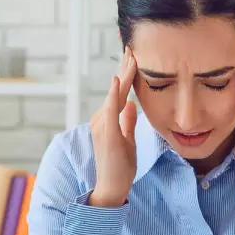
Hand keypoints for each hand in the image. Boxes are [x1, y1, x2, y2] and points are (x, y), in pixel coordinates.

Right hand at [88, 46, 137, 207]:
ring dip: (122, 74)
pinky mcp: (106, 133)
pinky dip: (113, 94)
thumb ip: (128, 123)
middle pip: (116, 89)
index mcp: (108, 121)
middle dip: (124, 68)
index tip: (132, 57)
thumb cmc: (119, 167)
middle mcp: (101, 119)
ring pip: (115, 94)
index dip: (126, 75)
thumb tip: (132, 106)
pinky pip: (110, 109)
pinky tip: (116, 79)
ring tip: (130, 55)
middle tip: (131, 46)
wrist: (111, 187)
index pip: (119, 93)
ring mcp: (102, 125)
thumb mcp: (128, 141)